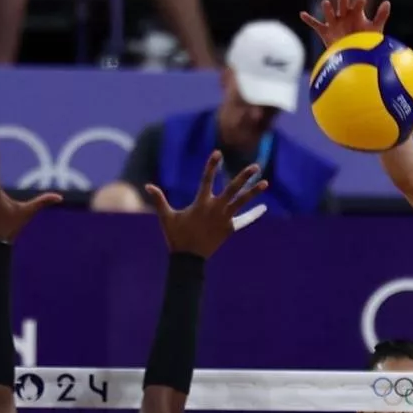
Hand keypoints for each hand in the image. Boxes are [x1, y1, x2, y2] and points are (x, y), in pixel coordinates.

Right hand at [145, 150, 267, 257]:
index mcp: (201, 204)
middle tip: (256, 167)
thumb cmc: (176, 236)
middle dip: (244, 178)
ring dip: (254, 193)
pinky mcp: (229, 229)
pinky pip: (243, 221)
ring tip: (266, 182)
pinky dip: (253, 215)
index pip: (207, 180)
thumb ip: (159, 200)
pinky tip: (263, 209)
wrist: (188, 259)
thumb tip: (147, 186)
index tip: (218, 153)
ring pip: (241, 203)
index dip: (212, 166)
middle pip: (233, 190)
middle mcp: (215, 209)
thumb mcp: (166, 217)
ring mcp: (224, 219)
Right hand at [299, 0, 390, 47]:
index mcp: (356, 13)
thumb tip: (387, 2)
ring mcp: (334, 23)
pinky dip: (309, 19)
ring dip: (327, 8)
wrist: (354, 56)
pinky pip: (315, 24)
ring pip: (329, 13)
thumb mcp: (375, 29)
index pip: (357, 5)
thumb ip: (381, 16)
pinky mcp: (325, 32)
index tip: (361, 0)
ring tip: (326, 4)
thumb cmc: (365, 40)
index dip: (358, 2)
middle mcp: (344, 15)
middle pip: (342, 4)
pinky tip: (302, 14)